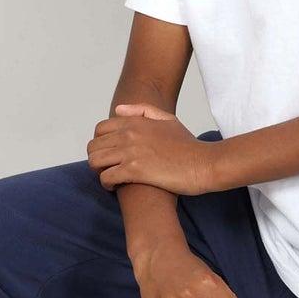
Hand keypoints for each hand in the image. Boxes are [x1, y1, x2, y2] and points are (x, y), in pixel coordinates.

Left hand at [87, 103, 221, 194]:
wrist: (204, 164)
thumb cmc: (189, 146)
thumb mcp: (169, 120)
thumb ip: (143, 110)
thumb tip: (118, 109)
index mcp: (136, 122)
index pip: (100, 129)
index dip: (100, 144)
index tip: (109, 154)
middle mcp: (130, 134)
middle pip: (93, 146)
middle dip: (97, 159)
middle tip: (108, 169)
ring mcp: (131, 152)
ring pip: (95, 161)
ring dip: (99, 172)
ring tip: (111, 178)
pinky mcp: (135, 171)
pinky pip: (106, 177)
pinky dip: (107, 185)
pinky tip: (116, 188)